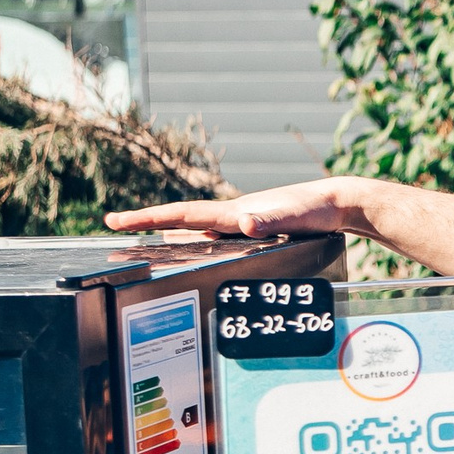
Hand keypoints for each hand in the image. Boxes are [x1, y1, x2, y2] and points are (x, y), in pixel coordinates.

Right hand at [106, 178, 361, 239]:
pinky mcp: (256, 232)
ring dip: (168, 234)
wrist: (339, 203)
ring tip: (142, 243)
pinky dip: (197, 243)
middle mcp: (233, 217)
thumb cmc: (317, 210)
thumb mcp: (294, 216)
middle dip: (147, 225)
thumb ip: (271, 218)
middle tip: (114, 228)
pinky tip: (196, 251)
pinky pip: (216, 239)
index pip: (181, 216)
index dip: (147, 219)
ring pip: (196, 230)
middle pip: (180, 222)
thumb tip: (247, 223)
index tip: (115, 221)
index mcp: (233, 213)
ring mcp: (243, 224)